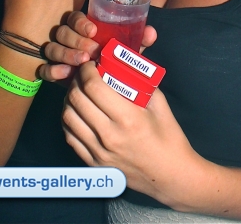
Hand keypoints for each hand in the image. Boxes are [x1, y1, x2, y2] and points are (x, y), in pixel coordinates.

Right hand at [40, 12, 156, 82]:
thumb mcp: (125, 50)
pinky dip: (53, 70)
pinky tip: (65, 75)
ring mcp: (58, 53)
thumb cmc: (114, 61)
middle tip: (91, 51)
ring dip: (66, 54)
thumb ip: (137, 40)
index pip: (74, 17)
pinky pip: (45, 68)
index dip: (81, 22)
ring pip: (52, 48)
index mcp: (83, 28)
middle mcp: (68, 38)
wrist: (104, 86)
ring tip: (82, 63)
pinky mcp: (53, 71)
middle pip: (62, 32)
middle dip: (76, 40)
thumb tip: (151, 32)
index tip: (93, 31)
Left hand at [62, 61, 197, 203]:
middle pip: (76, 100)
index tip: (91, 64)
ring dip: (69, 100)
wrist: (172, 176)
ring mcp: (98, 152)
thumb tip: (121, 66)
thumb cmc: (168, 138)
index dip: (87, 71)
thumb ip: (139, 83)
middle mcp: (109, 136)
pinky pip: (70, 137)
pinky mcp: (93, 164)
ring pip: (68, 117)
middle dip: (76, 81)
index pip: (93, 87)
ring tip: (79, 92)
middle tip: (84, 75)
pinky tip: (78, 112)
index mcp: (127, 118)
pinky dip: (70, 120)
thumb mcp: (159, 104)